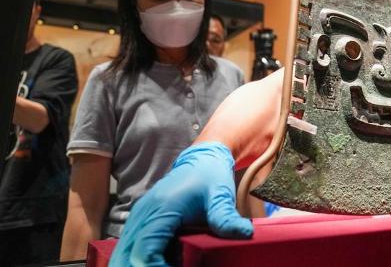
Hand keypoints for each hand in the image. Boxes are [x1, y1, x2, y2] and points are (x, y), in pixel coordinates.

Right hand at [110, 142, 252, 265]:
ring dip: (138, 264)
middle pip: (127, 255)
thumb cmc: (210, 176)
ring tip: (165, 266)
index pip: (146, 249)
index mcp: (161, 209)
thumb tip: (244, 233)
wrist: (201, 158)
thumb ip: (226, 217)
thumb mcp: (221, 195)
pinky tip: (160, 262)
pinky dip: (139, 259)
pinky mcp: (139, 221)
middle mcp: (143, 214)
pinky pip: (129, 247)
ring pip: (123, 252)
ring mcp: (137, 217)